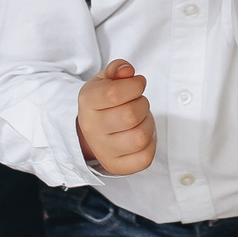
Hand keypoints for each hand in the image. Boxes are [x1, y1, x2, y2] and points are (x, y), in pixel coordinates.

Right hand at [76, 61, 155, 176]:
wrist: (92, 131)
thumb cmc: (104, 102)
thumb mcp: (106, 80)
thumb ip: (117, 70)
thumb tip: (127, 71)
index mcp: (87, 102)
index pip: (113, 94)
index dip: (135, 85)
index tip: (138, 83)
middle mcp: (92, 129)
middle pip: (130, 116)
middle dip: (142, 104)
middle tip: (138, 102)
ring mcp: (104, 151)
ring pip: (139, 137)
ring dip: (147, 124)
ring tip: (140, 119)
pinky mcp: (117, 166)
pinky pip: (145, 157)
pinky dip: (150, 144)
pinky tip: (140, 134)